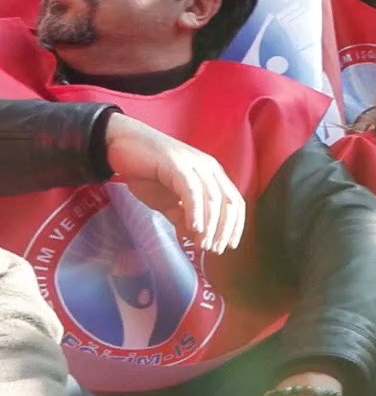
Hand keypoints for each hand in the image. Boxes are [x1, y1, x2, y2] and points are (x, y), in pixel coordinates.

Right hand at [105, 112, 245, 253]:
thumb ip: (182, 218)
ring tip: (203, 245)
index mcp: (212, 174)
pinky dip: (196, 211)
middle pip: (229, 202)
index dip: (235, 225)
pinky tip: (195, 229)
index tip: (229, 246)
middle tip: (214, 250)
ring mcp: (195, 164)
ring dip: (210, 226)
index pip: (234, 202)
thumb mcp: (167, 201)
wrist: (120, 145)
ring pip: (212, 199)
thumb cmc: (145, 171)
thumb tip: (196, 239)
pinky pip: (192, 191)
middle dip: (224, 230)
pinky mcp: (177, 164)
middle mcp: (209, 168)